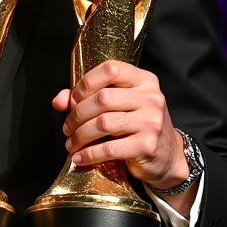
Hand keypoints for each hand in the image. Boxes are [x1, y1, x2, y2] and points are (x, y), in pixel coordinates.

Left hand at [52, 59, 188, 189]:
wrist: (167, 156)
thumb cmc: (138, 126)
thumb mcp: (120, 105)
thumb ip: (88, 98)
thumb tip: (58, 101)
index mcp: (144, 80)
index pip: (110, 69)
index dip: (86, 83)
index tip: (74, 100)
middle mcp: (151, 97)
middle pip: (102, 99)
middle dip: (77, 114)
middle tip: (68, 127)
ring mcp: (151, 122)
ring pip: (103, 124)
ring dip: (80, 135)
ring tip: (71, 143)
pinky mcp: (147, 145)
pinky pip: (109, 148)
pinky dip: (89, 154)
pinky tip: (80, 157)